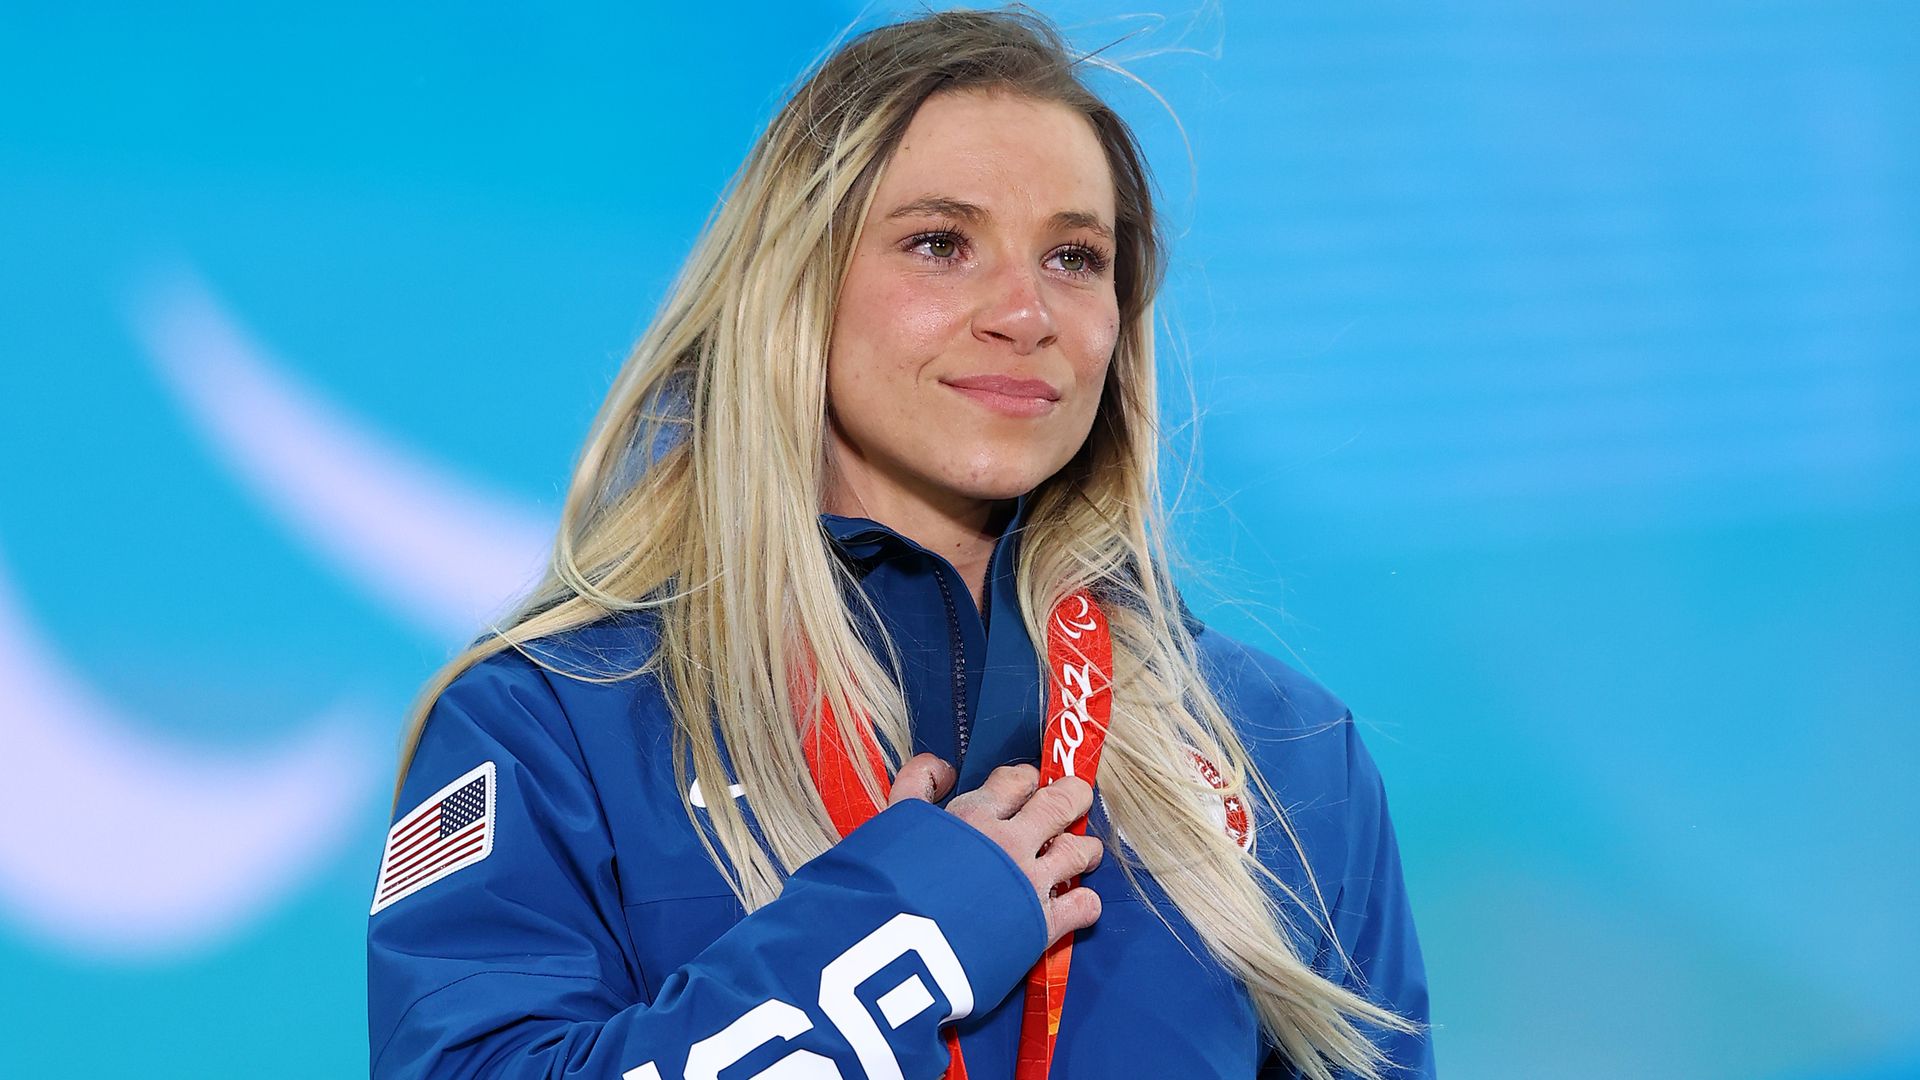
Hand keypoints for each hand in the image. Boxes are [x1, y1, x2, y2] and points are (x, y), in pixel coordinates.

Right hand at [891, 757, 1102, 947]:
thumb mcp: (892, 820)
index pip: (1015, 781)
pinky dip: (1085, 903)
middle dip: (1072, 796)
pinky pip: (1081, 906)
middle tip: (1074, 797)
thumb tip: (941, 767)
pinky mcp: (1040, 925)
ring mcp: (1029, 882)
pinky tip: (1079, 904)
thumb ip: (914, 786)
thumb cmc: (885, 881)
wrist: (894, 943)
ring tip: (1085, 852)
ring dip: (1085, 849)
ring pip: (1078, 852)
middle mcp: (1009, 843)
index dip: (1026, 779)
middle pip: (1059, 804)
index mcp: (974, 815)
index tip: (1029, 782)